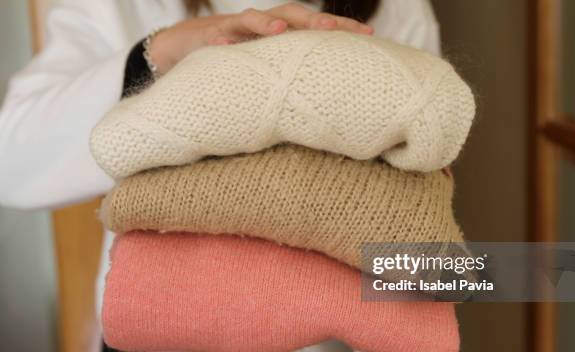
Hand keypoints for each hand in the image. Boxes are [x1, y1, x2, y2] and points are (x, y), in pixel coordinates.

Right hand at [149, 2, 373, 74]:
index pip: (315, 26)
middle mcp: (265, 25)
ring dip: (267, 23)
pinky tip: (224, 46)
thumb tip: (334, 99)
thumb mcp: (272, 67)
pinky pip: (216, 36)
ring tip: (280, 30)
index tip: (369, 36)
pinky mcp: (210, 36)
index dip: (341, 27)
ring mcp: (237, 27)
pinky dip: (221, 40)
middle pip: (292, 15)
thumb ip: (296, 73)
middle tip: (334, 28)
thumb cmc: (241, 60)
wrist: (191, 47)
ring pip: (252, 18)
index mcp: (284, 32)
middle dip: (313, 20)